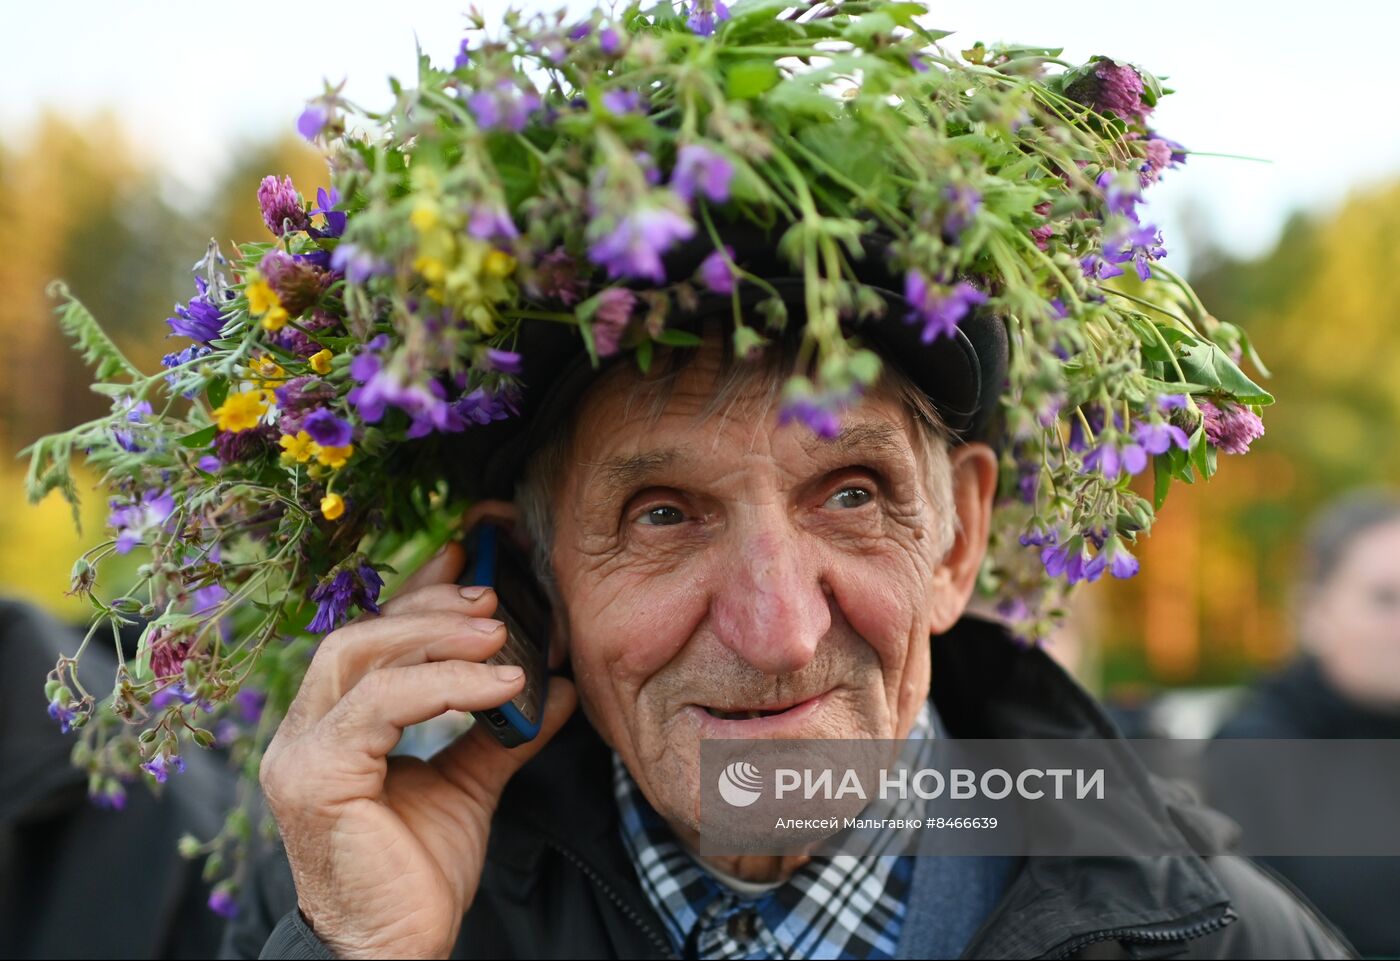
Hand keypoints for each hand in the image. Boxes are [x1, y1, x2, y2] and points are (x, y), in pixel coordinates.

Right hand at [260, 542, 576, 958]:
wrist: (395, 952)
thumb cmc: (418, 875)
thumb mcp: (469, 785)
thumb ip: (499, 731)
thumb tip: (553, 683)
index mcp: (330, 727)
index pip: (369, 640)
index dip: (416, 593)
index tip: (470, 560)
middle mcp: (303, 732)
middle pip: (358, 635)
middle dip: (428, 605)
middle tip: (494, 597)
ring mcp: (300, 754)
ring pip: (361, 658)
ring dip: (438, 636)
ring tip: (503, 634)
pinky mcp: (315, 778)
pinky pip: (380, 706)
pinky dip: (444, 685)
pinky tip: (501, 685)